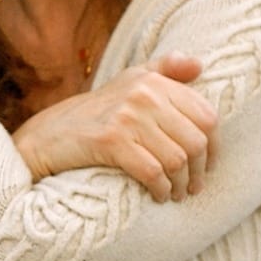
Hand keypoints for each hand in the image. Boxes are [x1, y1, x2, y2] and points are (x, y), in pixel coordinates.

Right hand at [12, 54, 218, 202]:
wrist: (46, 136)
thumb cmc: (92, 114)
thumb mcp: (127, 81)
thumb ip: (163, 69)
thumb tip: (198, 65)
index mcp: (152, 80)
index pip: (206, 115)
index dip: (214, 145)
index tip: (207, 164)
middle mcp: (143, 94)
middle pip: (195, 140)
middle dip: (198, 171)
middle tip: (193, 187)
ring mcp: (126, 117)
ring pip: (176, 159)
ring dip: (181, 184)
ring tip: (177, 194)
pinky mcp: (110, 142)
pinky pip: (152, 171)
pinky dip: (160, 189)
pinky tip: (158, 196)